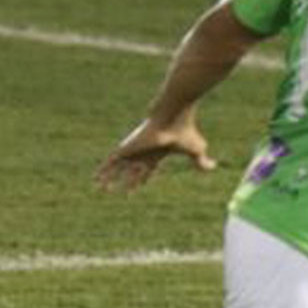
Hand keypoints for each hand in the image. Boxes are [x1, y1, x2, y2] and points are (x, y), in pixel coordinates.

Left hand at [95, 115, 215, 191]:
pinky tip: (95, 180)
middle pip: (132, 170)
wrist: (173, 117)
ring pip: (119, 168)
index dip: (143, 178)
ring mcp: (133, 150)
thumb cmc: (185, 132)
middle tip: (119, 191)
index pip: (149, 169)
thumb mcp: (196, 150)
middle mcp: (143, 152)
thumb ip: (201, 161)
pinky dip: (102, 171)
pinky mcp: (126, 148)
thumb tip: (213, 167)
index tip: (138, 186)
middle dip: (126, 181)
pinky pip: (110, 163)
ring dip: (110, 179)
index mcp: (158, 154)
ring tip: (101, 189)